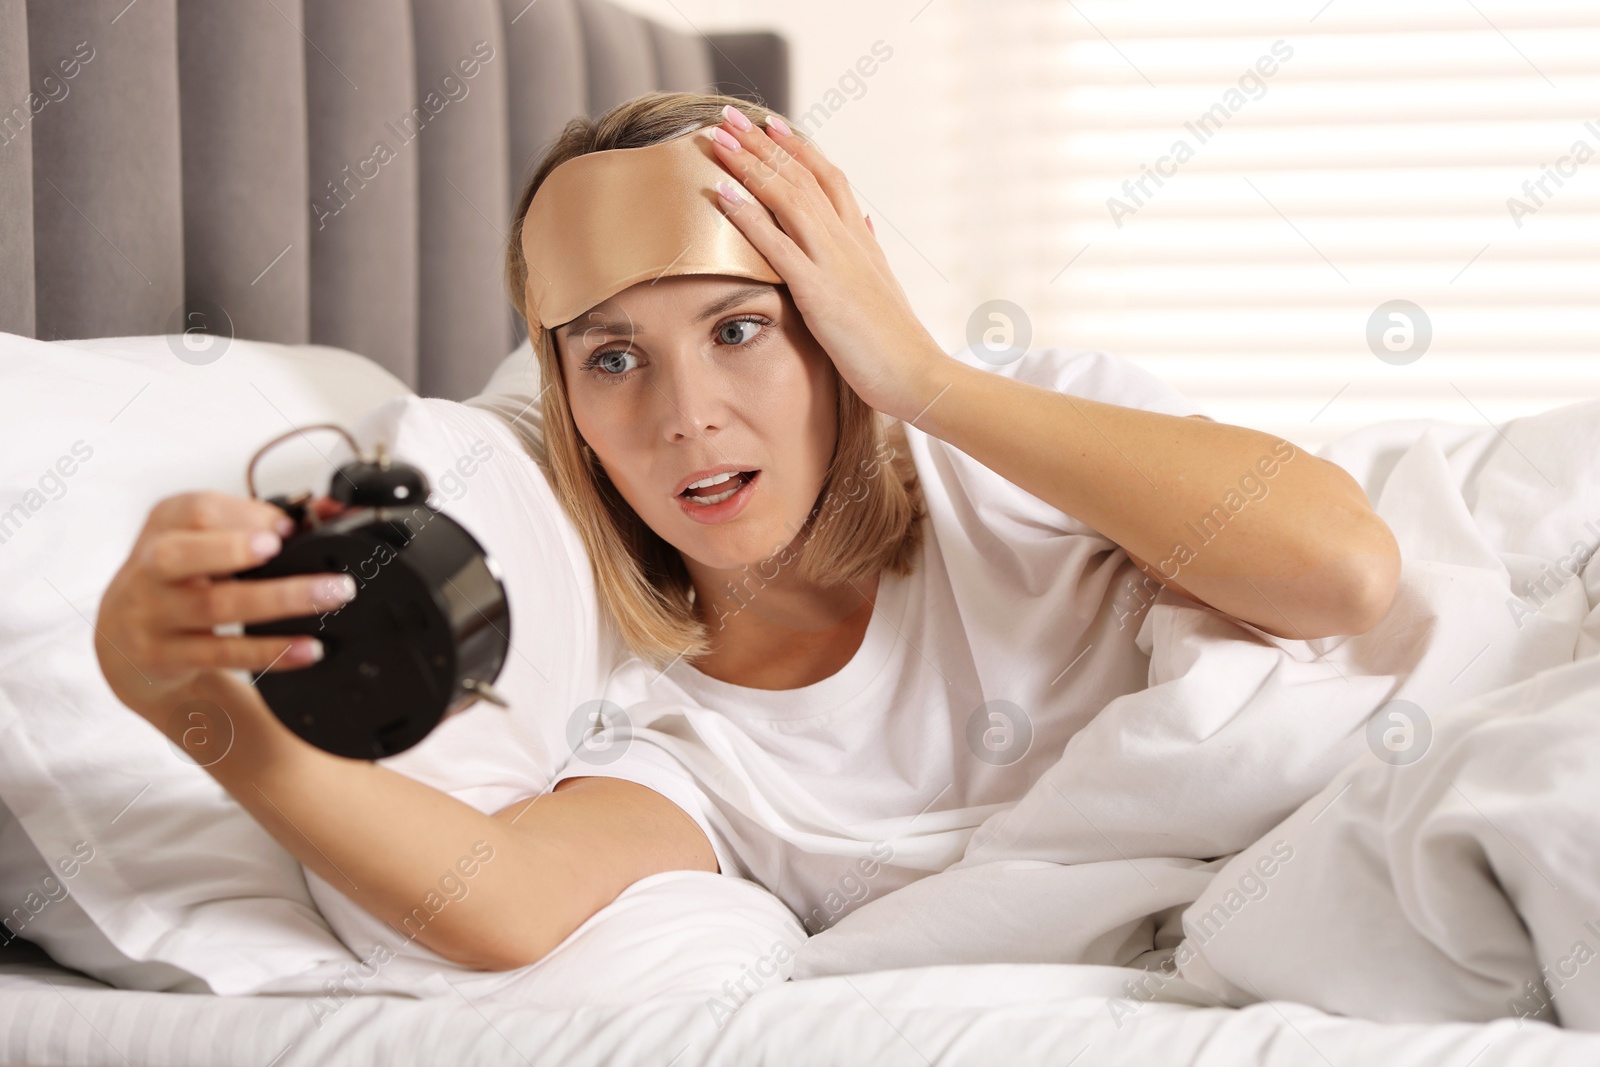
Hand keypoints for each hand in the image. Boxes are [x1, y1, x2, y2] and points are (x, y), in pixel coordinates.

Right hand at [94, 491, 357, 731]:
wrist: (124, 642)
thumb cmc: (181, 579)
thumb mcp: (202, 543)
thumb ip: (256, 525)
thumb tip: (326, 512)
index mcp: (163, 527)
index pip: (194, 510)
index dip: (242, 514)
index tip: (286, 525)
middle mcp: (149, 569)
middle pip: (179, 555)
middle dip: (232, 549)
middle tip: (281, 546)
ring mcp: (152, 615)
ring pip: (213, 606)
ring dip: (279, 599)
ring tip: (330, 594)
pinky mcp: (165, 657)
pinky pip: (222, 654)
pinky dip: (271, 651)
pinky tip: (309, 648)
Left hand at [706, 104, 950, 423]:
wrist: (919, 375)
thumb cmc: (897, 342)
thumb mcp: (882, 287)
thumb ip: (868, 253)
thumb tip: (863, 224)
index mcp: (861, 240)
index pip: (828, 177)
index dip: (797, 148)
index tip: (770, 123)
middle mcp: (848, 240)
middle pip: (801, 176)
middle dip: (762, 143)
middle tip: (729, 114)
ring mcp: (834, 263)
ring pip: (787, 197)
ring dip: (749, 164)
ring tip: (718, 138)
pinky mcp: (819, 292)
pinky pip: (777, 245)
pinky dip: (747, 215)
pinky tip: (721, 193)